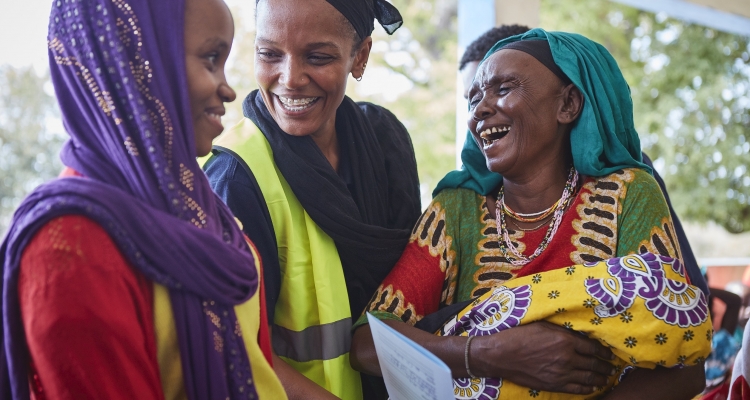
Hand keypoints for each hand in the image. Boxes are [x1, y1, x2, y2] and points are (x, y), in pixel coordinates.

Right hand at [472, 321, 615, 394]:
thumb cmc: (519, 336)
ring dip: (601, 378)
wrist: (501, 355)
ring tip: (607, 377)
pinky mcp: (554, 385)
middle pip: (594, 364)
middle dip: (606, 366)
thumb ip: (562, 331)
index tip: (609, 353)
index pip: (593, 347)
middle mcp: (567, 358)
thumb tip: (578, 334)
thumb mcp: (543, 326)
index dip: (604, 351)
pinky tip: (594, 387)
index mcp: (565, 340)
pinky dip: (588, 388)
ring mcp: (561, 374)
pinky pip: (577, 389)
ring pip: (589, 378)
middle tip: (613, 367)